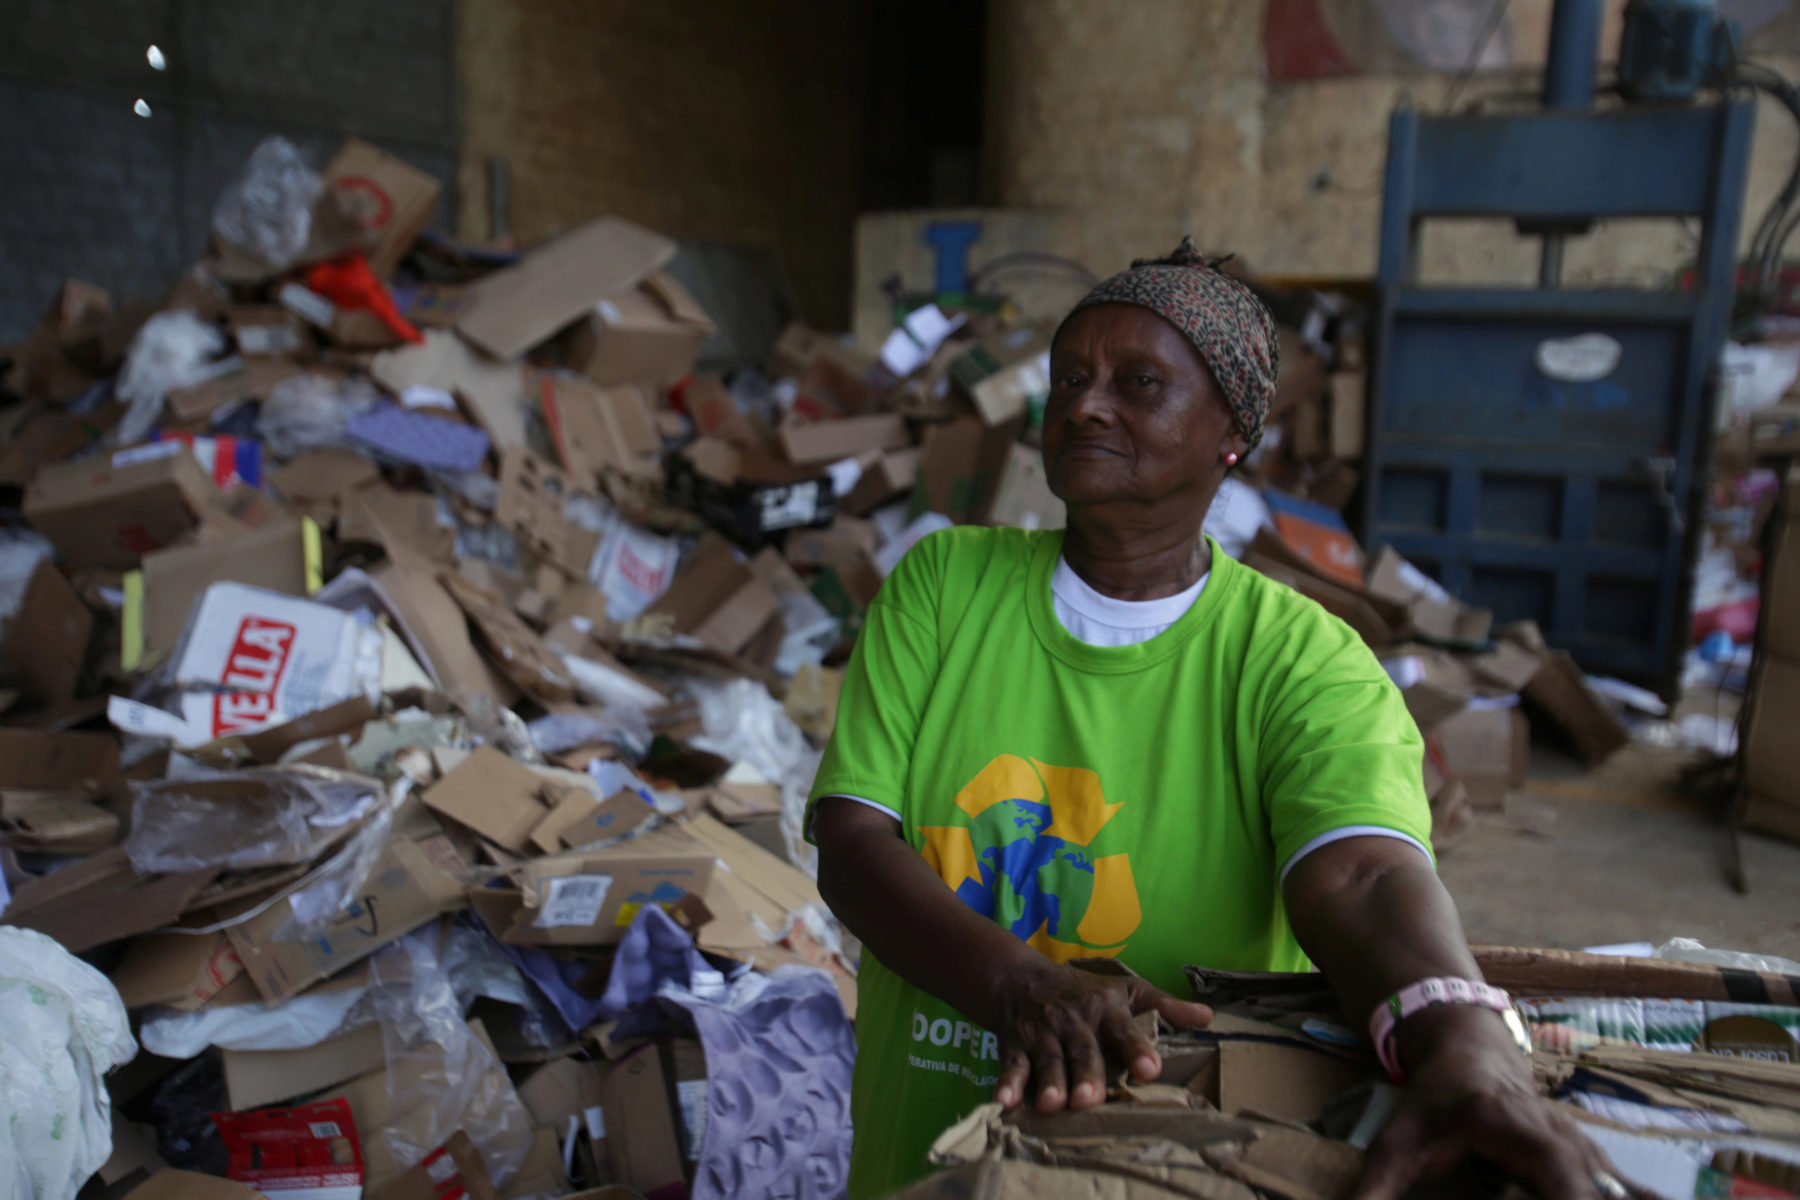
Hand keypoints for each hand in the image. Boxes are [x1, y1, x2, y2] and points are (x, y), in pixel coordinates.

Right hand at [988, 958, 1212, 1114]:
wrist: (1021, 978)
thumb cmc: (1084, 991)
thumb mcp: (1126, 990)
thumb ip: (1166, 1006)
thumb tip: (1209, 1018)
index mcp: (1105, 1009)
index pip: (1123, 1029)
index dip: (1136, 1048)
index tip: (1149, 1069)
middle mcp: (1074, 1022)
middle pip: (1082, 1051)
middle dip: (1086, 1075)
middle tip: (1090, 1099)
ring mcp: (1043, 1034)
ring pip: (1048, 1061)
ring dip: (1050, 1083)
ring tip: (1054, 1106)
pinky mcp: (1016, 1046)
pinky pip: (1012, 1066)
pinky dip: (1007, 1084)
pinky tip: (1004, 1102)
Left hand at [1354, 1042, 1644, 1199]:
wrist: (1469, 1047)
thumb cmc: (1433, 1099)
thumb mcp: (1397, 1140)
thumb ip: (1376, 1188)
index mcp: (1515, 1127)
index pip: (1560, 1174)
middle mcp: (1563, 1137)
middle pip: (1600, 1191)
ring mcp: (1586, 1150)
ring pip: (1624, 1192)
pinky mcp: (1597, 1163)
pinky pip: (1630, 1193)